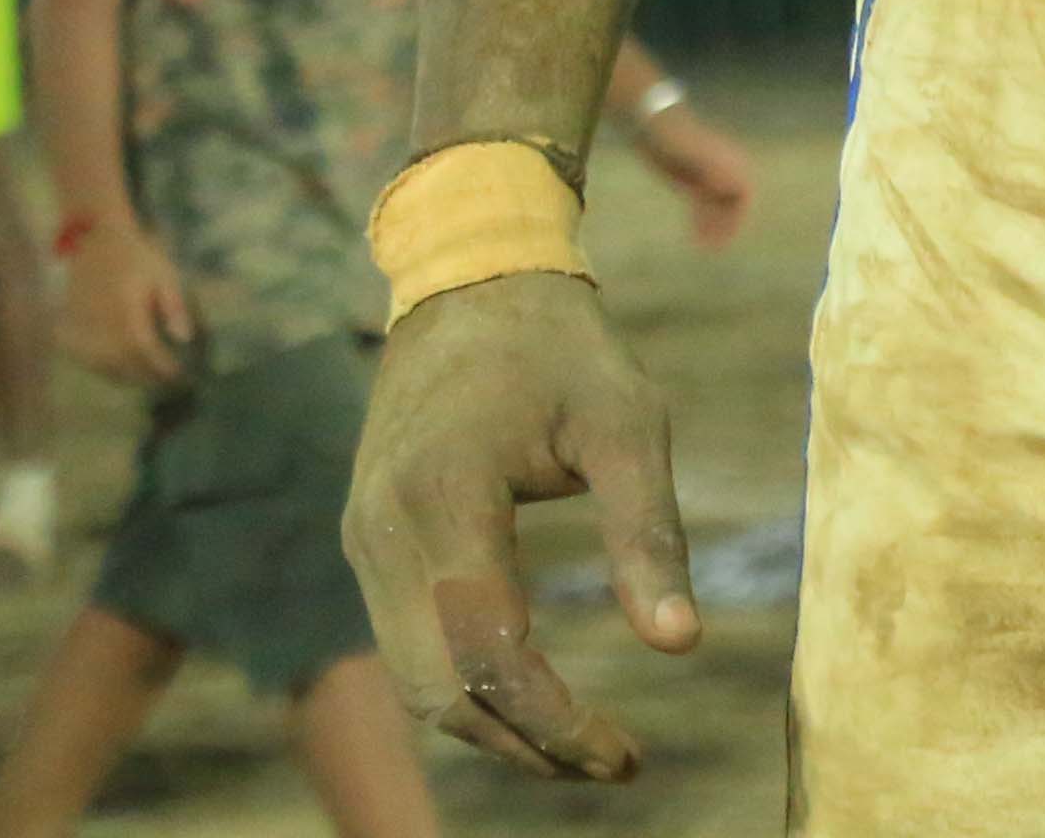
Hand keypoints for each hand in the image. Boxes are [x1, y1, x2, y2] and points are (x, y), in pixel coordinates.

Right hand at [59, 216, 196, 390]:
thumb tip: (184, 338)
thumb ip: (174, 307)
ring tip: (144, 378)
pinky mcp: (70, 327)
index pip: (145, 351)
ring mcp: (82, 328)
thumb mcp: (165, 274)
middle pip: (123, 364)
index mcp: (126, 312)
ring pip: (102, 365)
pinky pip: (85, 357)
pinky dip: (103, 367)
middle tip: (164, 381)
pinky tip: (118, 369)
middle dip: (145, 376)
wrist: (96, 238)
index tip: (178, 374)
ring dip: (124, 376)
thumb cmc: (136, 255)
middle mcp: (101, 325)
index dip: (161, 367)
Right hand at [348, 270, 700, 781]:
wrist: (469, 280)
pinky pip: (406, 644)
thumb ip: (650, 534)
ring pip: (414, 681)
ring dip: (493, 728)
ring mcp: (362, 539)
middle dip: (525, 745)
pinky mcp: (366, 543)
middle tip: (615, 764)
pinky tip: (534, 699)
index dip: (555, 722)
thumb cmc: (562, 347)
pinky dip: (464, 688)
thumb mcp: (629, 422)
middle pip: (438, 690)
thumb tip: (682, 645)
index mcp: (445, 494)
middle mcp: (383, 529)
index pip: (489, 653)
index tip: (626, 757)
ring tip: (583, 747)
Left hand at [629, 100, 756, 250]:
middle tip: (713, 248)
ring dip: (714, 227)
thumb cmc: (675, 135)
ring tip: (703, 247)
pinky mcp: (693, 184)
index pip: (744, 194)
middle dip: (726, 227)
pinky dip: (702, 222)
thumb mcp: (692, 151)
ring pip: (717, 209)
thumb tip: (727, 186)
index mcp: (730, 162)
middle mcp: (723, 171)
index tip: (727, 235)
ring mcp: (708, 178)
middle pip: (732, 205)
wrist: (653, 126)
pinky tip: (694, 235)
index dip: (739, 217)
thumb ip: (711, 166)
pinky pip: (703, 207)